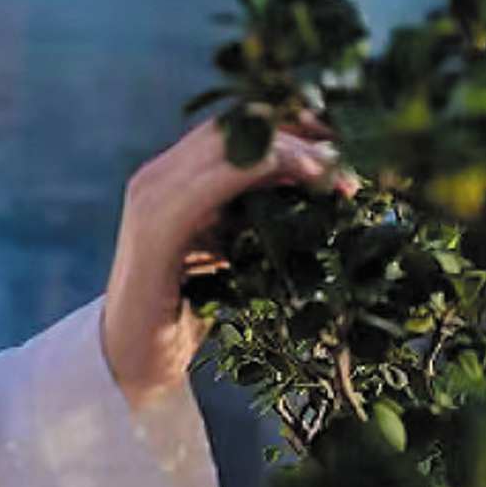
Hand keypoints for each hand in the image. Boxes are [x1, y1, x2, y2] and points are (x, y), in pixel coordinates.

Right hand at [100, 111, 348, 412]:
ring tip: (341, 173)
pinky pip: (219, 178)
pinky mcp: (158, 226)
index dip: (289, 123)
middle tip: (353, 156)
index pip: (233, 127)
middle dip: (298, 132)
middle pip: (236, 125)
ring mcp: (153, 197)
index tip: (342, 139)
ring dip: (294, 149)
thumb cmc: (186, 314)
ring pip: (232, 143)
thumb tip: (318, 192)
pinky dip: (270, 169)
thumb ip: (252, 216)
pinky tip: (310, 180)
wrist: (132, 364)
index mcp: (169, 178)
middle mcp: (157, 176)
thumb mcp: (227, 253)